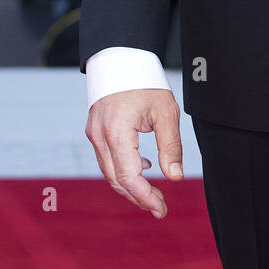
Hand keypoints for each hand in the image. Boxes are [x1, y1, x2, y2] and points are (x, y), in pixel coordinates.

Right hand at [86, 89, 183, 218]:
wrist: (121, 58)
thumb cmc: (145, 82)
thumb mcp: (165, 112)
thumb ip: (170, 146)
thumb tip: (174, 177)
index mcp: (117, 132)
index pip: (129, 178)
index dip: (145, 198)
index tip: (162, 209)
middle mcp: (100, 136)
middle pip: (116, 180)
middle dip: (139, 196)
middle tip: (160, 205)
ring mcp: (94, 133)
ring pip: (109, 172)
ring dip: (130, 186)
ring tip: (153, 193)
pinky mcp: (94, 130)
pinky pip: (106, 159)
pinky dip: (122, 170)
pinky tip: (142, 168)